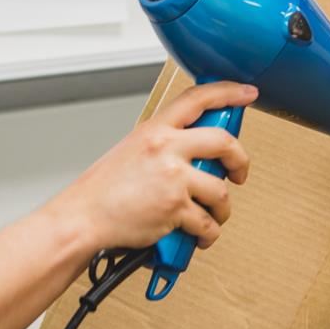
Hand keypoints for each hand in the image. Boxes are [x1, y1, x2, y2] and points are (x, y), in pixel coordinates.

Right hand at [47, 82, 256, 254]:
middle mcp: (166, 148)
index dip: (228, 92)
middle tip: (239, 173)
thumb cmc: (102, 191)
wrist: (82, 219)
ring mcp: (173, 178)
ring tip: (212, 216)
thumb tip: (195, 155)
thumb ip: (164, 147)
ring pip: (221, 191)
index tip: (246, 94)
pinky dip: (208, 234)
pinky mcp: (175, 208)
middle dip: (240, 160)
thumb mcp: (131, 151)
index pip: (198, 98)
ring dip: (222, 209)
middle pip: (224, 143)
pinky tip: (199, 236)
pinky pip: (208, 223)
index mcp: (154, 130)